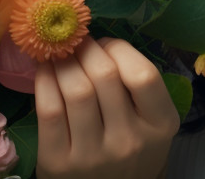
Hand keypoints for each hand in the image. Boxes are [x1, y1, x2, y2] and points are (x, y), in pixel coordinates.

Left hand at [35, 37, 179, 178]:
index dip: (119, 49)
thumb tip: (95, 42)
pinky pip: (49, 110)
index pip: (143, 75)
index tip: (105, 44)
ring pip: (75, 89)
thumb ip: (135, 86)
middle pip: (104, 76)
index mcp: (160, 125)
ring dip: (63, 61)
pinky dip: (44, 81)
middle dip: (86, 48)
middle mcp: (129, 141)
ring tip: (59, 52)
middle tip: (76, 40)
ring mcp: (93, 155)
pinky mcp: (59, 163)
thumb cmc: (132, 148)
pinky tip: (45, 70)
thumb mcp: (150, 122)